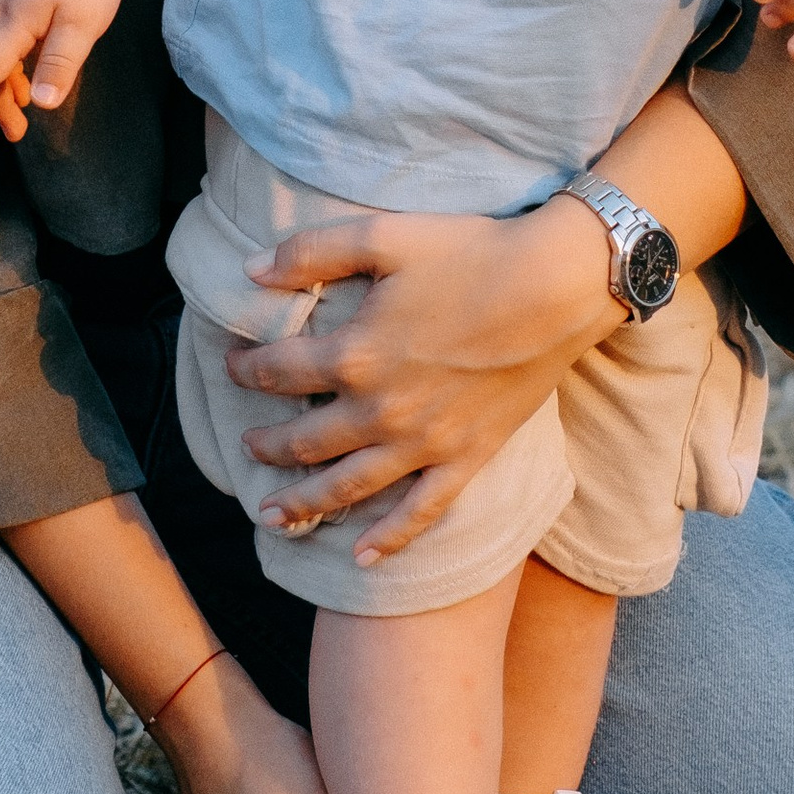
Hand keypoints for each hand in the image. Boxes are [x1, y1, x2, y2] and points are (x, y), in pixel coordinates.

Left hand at [222, 200, 620, 566]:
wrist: (558, 286)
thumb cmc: (472, 253)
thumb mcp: (384, 235)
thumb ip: (312, 251)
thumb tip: (251, 270)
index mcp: (355, 355)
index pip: (278, 371)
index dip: (247, 369)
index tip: (236, 365)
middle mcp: (380, 411)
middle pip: (304, 440)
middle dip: (267, 445)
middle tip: (246, 445)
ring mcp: (424, 443)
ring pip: (348, 486)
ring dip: (304, 503)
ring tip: (272, 516)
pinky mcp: (466, 459)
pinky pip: (421, 512)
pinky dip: (389, 539)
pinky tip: (363, 557)